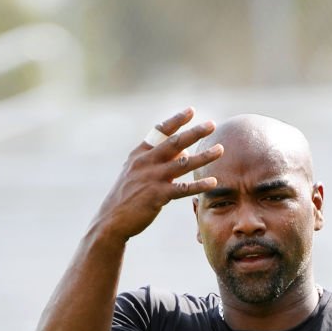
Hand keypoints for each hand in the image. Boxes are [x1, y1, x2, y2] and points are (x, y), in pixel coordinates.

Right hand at [93, 107, 222, 242]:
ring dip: (203, 156)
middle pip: (175, 142)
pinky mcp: (157, 196)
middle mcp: (146, 162)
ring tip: (220, 149)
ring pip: (183, 163)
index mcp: (140, 154)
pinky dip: (199, 185)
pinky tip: (213, 182)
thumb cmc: (126, 196)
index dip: (176, 120)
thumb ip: (155, 160)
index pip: (159, 131)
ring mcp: (152, 178)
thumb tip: (181, 150)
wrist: (111, 219)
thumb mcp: (135, 172)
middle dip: (195, 132)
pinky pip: (183, 188)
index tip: (191, 110)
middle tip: (212, 124)